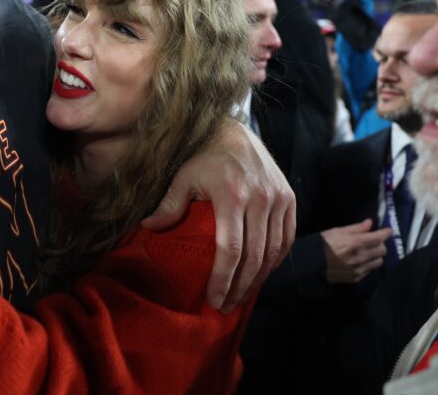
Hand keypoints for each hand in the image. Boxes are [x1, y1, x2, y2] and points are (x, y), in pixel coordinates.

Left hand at [141, 120, 295, 311]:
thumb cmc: (203, 155)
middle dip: (240, 287)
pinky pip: (286, 238)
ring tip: (242, 296)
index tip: (215, 299)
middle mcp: (260, 198)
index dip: (224, 279)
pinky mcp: (289, 198)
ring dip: (258, 279)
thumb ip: (169, 204)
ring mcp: (278, 198)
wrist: (235, 131)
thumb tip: (148, 228)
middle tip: (227, 306)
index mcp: (232, 194)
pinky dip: (275, 260)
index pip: (231, 248)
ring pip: (272, 251)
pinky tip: (261, 274)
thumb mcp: (182, 176)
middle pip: (254, 256)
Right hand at [321, 219, 390, 283]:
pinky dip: (369, 264)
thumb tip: (370, 223)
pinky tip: (361, 260)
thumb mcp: (337, 231)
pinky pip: (370, 270)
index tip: (388, 231)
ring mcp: (359, 269)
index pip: (378, 238)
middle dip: (380, 243)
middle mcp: (360, 257)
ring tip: (368, 251)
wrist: (311, 264)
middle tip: (374, 240)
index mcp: (355, 243)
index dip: (386, 233)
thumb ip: (355, 228)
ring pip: (379, 261)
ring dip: (376, 255)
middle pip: (382, 250)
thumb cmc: (323, 244)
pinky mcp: (356, 278)